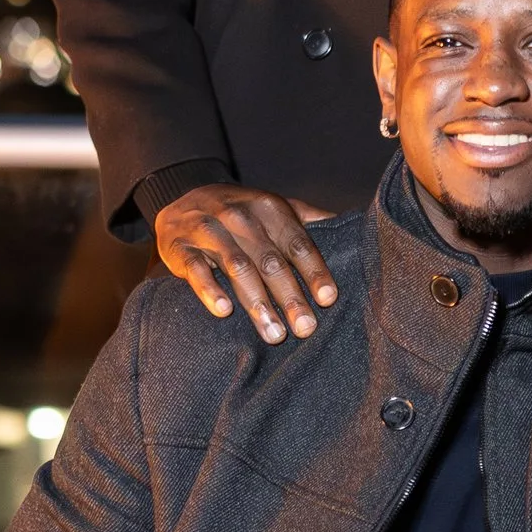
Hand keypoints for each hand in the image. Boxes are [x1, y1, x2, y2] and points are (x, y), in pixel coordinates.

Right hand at [154, 182, 337, 341]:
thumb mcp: (273, 209)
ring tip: (274, 333)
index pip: (297, 242)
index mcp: (269, 208)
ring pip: (237, 268)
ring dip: (257, 302)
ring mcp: (209, 230)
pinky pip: (196, 269)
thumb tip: (350, 228)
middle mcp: (241, 217)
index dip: (314, 270)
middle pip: (271, 261)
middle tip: (305, 328)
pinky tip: (224, 311)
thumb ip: (308, 220)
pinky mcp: (181, 247)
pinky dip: (210, 289)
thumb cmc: (241, 214)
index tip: (328, 299)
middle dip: (290, 296)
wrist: (181, 198)